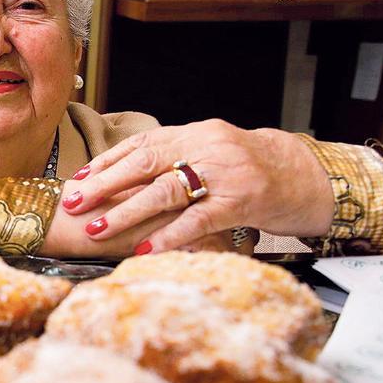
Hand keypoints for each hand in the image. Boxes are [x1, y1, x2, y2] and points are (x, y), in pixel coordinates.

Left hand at [60, 120, 334, 251]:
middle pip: (145, 163)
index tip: (77, 180)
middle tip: (74, 202)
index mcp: (195, 133)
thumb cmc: (252, 169)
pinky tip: (145, 248)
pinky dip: (169, 235)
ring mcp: (225, 174)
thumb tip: (125, 178)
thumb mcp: (212, 153)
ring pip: (166, 191)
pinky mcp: (242, 201)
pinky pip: (198, 220)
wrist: (308, 175)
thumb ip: (176, 159)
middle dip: (104, 184)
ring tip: (98, 229)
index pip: (141, 145)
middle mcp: (206, 147)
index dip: (106, 163)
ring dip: (127, 212)